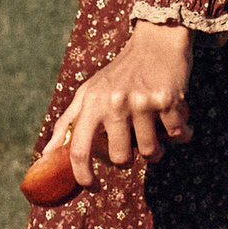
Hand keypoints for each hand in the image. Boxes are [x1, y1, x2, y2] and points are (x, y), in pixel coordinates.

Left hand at [46, 21, 193, 186]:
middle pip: (121, 158)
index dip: (83, 175)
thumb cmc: (119, 73)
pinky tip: (177, 122)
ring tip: (155, 132)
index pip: (78, 149)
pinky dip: (181, 134)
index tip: (92, 187)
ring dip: (156, 149)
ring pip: (150, 152)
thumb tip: (46, 155)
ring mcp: (141, 102)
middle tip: (132, 143)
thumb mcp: (88, 92)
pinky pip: (177, 135)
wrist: (155, 41)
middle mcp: (114, 103)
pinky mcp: (167, 100)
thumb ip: (67, 123)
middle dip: (129, 159)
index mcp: (91, 103)